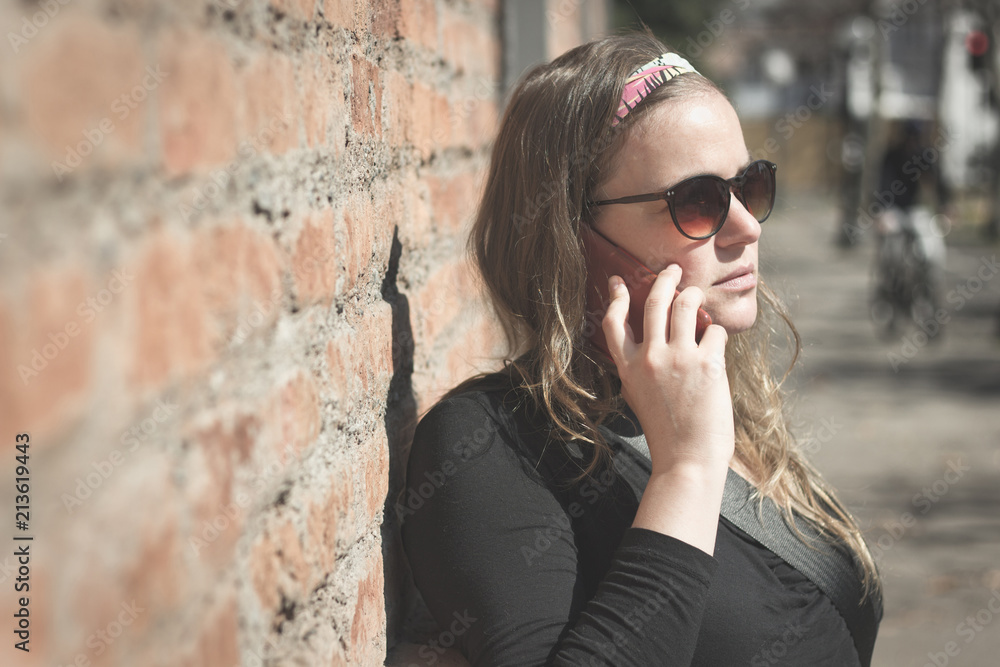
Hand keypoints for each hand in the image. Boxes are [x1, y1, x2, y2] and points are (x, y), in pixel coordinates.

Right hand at [602, 264, 734, 472]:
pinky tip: (718, 345)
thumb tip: (656, 342)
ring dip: (693, 295)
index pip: (614, 322)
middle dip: (665, 279)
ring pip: (686, 305)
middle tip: (673, 270)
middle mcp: (649, 358)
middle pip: (654, 302)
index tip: (620, 281)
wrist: (686, 461)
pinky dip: (717, 334)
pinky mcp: (707, 364)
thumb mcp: (639, 398)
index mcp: (628, 368)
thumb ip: (640, 370)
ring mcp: (678, 358)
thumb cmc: (667, 435)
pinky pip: (715, 332)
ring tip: (698, 294)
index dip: (617, 297)